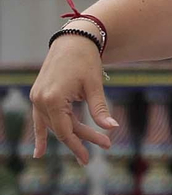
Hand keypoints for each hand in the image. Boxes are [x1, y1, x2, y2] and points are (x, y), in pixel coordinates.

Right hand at [29, 32, 117, 164]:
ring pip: (53, 125)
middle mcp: (40, 100)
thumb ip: (100, 109)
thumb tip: (112, 128)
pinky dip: (41, 134)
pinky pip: (40, 119)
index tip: (95, 153)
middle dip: (83, 138)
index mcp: (53, 99)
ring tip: (82, 155)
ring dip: (69, 136)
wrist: (73, 40)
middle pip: (62, 128)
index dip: (81, 143)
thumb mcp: (94, 86)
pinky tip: (39, 152)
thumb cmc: (86, 61)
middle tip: (106, 145)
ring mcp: (37, 98)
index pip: (66, 130)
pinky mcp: (38, 95)